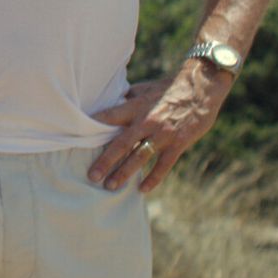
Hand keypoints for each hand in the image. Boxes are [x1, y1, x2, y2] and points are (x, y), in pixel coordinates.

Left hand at [88, 63, 234, 192]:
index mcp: (134, 106)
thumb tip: (110, 101)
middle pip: (120, 144)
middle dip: (105, 161)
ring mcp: (163, 134)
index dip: (92, 127)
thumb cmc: (169, 87)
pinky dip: (153, 178)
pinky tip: (142, 190)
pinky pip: (163, 165)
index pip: (108, 117)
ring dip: (124, 173)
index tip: (75, 139)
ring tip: (111, 186)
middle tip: (92, 176)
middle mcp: (146, 121)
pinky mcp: (178, 143)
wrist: (201, 87)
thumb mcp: (144, 89)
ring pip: (139, 157)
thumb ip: (128, 98)